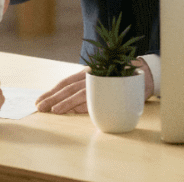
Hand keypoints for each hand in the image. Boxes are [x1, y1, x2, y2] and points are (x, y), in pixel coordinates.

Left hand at [36, 59, 152, 113]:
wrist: (144, 73)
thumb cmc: (119, 80)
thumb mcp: (99, 84)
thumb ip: (85, 95)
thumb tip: (71, 108)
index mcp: (87, 73)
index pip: (65, 83)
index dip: (52, 92)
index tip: (40, 100)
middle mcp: (91, 75)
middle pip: (67, 87)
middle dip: (52, 98)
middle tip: (39, 107)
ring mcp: (99, 81)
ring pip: (77, 92)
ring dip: (63, 102)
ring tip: (51, 110)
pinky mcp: (108, 88)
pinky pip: (92, 97)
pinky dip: (79, 104)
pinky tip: (69, 109)